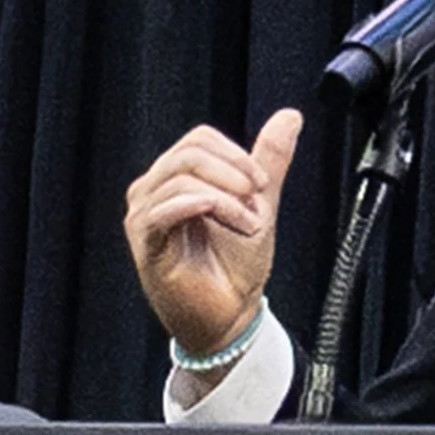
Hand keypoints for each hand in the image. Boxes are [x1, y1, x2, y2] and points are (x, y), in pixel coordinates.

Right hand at [124, 107, 302, 359]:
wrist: (229, 317)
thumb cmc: (235, 268)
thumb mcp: (259, 204)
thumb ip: (269, 161)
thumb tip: (290, 116)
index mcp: (176, 179)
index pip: (199, 140)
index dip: (234, 154)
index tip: (261, 183)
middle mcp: (154, 191)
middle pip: (190, 152)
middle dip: (232, 172)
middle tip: (255, 202)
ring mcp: (144, 214)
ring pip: (181, 176)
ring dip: (225, 197)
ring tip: (246, 224)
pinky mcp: (144, 240)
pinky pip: (164, 208)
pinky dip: (201, 206)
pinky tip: (225, 218)